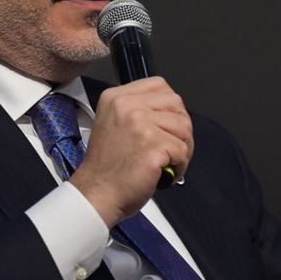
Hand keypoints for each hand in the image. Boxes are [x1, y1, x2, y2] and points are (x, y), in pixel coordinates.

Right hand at [70, 77, 192, 225]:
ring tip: (169, 162)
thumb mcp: (113, 124)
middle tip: (172, 146)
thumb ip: (136, 111)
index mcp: (116, 97)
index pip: (159, 85)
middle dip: (181, 127)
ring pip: (183, 127)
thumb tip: (170, 113)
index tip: (165, 125)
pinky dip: (180, 165)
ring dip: (183, 148)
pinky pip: (183, 150)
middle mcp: (127, 106)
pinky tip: (166, 173)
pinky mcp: (152, 145)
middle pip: (176, 103)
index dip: (169, 106)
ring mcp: (140, 124)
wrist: (96, 194)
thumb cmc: (106, 167)